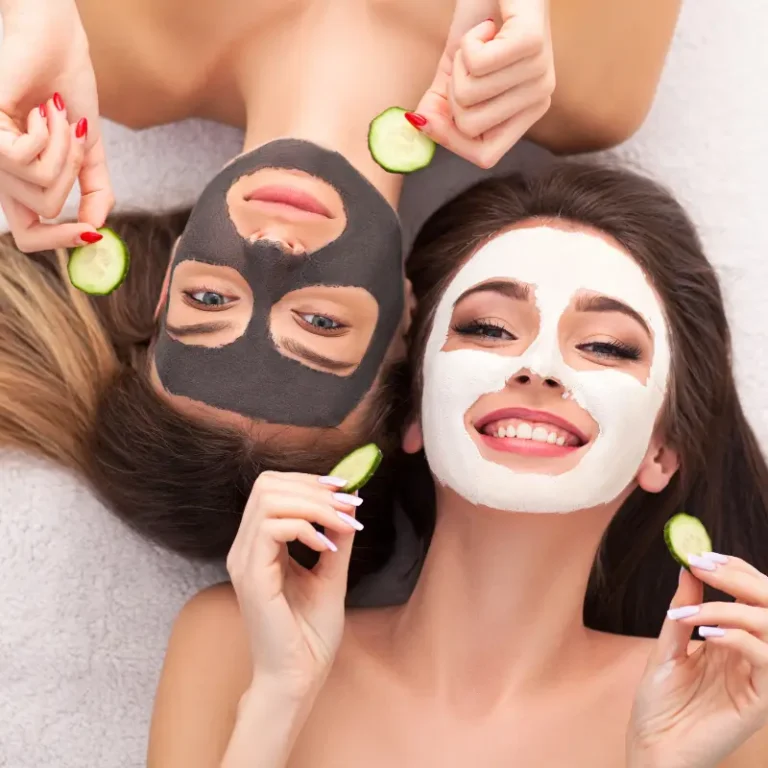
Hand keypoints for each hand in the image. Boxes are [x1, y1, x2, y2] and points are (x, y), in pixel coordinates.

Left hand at [0, 0, 112, 250]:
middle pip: (43, 215)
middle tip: (73, 139)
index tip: (94, 235)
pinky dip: (48, 136)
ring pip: (40, 189)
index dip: (62, 242)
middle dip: (73, 179)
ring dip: (63, 151)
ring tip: (54, 115)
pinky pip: (27, 161)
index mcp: (19, 182)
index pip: (30, 236)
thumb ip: (96, 191)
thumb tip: (98, 228)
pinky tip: (41, 110)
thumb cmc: (67, 90)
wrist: (56, 44)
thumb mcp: (89, 150)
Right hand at [226, 471, 362, 695]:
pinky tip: (325, 546)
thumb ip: (336, 537)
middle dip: (314, 488)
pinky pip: (272, 528)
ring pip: (269, 499)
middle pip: (267, 484)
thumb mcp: (331, 573)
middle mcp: (244, 548)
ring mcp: (243, 561)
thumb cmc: (310, 633)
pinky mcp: (251, 576)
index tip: (345, 491)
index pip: (272, 488)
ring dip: (314, 504)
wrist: (299, 677)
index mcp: (258, 545)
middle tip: (348, 506)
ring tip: (342, 523)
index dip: (309, 481)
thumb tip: (349, 502)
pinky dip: (305, 527)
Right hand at [408, 0, 554, 168]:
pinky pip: (478, 64)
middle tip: (469, 60)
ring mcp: (540, 74)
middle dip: (451, 91)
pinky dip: (468, 40)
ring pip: (470, 95)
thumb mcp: (455, 73)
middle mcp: (539, 98)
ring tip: (480, 38)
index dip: (450, 141)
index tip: (432, 114)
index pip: (484, 156)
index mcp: (525, 114)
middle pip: (470, 127)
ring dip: (461, 60)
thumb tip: (417, 126)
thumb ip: (439, 107)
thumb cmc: (484, 20)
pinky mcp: (532, 45)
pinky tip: (487, 27)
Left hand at [627, 554, 767, 767]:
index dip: (735, 571)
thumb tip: (688, 569)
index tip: (701, 555)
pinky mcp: (760, 702)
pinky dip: (741, 640)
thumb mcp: (667, 645)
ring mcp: (759, 679)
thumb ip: (682, 609)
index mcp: (735, 640)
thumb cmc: (659, 701)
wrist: (653, 746)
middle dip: (740, 578)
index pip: (752, 596)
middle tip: (704, 566)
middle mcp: (752, 656)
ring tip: (695, 613)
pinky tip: (708, 635)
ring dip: (734, 609)